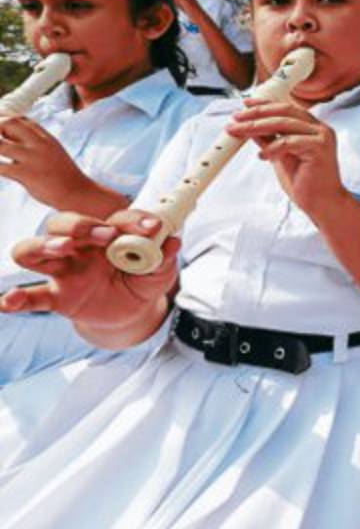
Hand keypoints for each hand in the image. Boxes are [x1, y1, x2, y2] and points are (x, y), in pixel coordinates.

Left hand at [0, 115, 90, 207]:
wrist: (79, 192)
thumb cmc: (63, 176)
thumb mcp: (52, 153)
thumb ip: (33, 145)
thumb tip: (10, 143)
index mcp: (45, 137)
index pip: (20, 118)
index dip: (3, 119)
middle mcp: (39, 143)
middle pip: (8, 123)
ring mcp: (33, 158)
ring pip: (0, 145)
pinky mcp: (27, 174)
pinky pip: (1, 167)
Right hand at [2, 211, 177, 330]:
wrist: (131, 310)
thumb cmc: (142, 280)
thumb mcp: (160, 271)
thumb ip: (164, 257)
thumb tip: (173, 241)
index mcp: (107, 234)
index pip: (112, 218)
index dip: (131, 219)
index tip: (151, 226)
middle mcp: (80, 247)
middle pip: (61, 222)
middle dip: (81, 224)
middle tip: (106, 235)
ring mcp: (64, 271)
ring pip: (34, 249)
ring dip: (44, 245)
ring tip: (63, 248)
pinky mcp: (57, 296)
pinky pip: (31, 296)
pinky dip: (16, 298)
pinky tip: (10, 301)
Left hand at [225, 98, 343, 214]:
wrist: (323, 204)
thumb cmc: (306, 183)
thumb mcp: (281, 157)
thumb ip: (270, 140)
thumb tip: (251, 128)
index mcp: (312, 127)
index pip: (286, 108)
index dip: (264, 104)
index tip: (245, 105)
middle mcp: (319, 128)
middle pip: (284, 111)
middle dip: (256, 113)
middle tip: (236, 118)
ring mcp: (322, 137)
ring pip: (284, 123)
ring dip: (257, 126)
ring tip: (240, 131)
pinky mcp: (320, 148)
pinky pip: (289, 142)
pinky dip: (272, 147)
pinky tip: (262, 155)